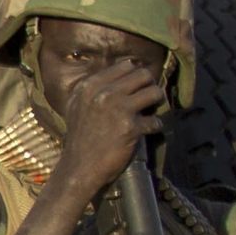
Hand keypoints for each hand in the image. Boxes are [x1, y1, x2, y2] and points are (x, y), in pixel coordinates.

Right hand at [49, 54, 168, 201]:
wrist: (79, 168)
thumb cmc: (80, 137)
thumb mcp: (78, 105)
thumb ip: (95, 88)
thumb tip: (123, 71)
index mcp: (89, 86)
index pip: (126, 66)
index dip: (136, 77)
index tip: (138, 87)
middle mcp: (103, 93)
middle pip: (143, 75)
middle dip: (149, 85)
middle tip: (148, 98)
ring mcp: (117, 109)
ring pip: (154, 92)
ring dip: (157, 102)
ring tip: (151, 111)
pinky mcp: (130, 127)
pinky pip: (155, 121)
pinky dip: (154, 126)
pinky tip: (147, 131)